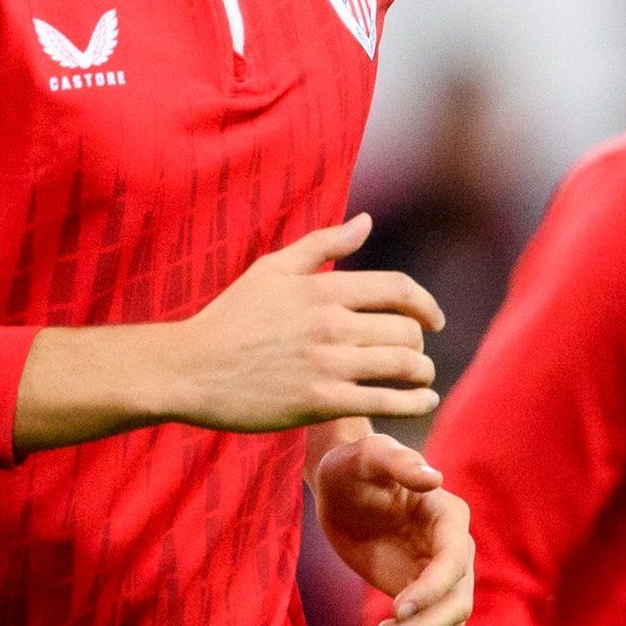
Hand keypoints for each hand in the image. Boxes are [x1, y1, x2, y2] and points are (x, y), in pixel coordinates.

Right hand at [163, 215, 444, 432]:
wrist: (190, 369)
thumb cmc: (230, 317)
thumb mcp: (272, 269)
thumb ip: (323, 244)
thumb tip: (367, 221)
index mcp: (322, 288)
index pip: (398, 289)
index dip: (426, 304)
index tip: (435, 319)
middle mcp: (331, 324)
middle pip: (407, 330)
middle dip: (420, 342)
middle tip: (417, 353)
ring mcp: (327, 365)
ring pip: (404, 366)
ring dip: (424, 374)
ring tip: (424, 379)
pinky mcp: (320, 404)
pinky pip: (385, 403)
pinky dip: (414, 404)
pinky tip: (422, 403)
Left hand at [313, 431, 473, 625]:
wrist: (340, 491)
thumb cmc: (353, 466)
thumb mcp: (367, 456)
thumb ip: (398, 462)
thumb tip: (434, 480)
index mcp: (449, 516)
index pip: (454, 561)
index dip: (432, 588)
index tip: (397, 608)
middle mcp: (454, 548)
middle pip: (459, 601)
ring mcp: (442, 576)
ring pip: (450, 623)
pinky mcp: (423, 595)